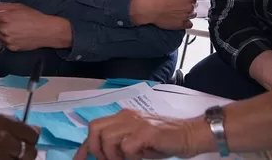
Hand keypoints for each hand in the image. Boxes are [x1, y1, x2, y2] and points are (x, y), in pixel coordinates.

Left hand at [0, 3, 71, 50]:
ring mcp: (7, 39)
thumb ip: (0, 6)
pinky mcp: (10, 47)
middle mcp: (4, 29)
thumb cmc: (34, 18)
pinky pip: (2, 42)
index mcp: (6, 17)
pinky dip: (7, 38)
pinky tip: (17, 34)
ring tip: (15, 27)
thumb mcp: (18, 6)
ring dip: (2, 30)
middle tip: (11, 20)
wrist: (45, 31)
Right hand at [0, 114, 38, 159]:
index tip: (28, 141)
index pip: (32, 135)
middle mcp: (1, 139)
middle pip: (29, 152)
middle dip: (27, 153)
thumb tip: (35, 130)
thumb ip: (10, 123)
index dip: (32, 139)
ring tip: (7, 155)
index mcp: (2, 122)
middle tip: (19, 152)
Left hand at [74, 109, 194, 159]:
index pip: (95, 128)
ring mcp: (136, 122)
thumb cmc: (161, 141)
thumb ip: (118, 146)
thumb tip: (100, 156)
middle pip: (95, 128)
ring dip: (114, 155)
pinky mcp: (147, 131)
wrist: (187, 135)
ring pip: (108, 138)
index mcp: (121, 117)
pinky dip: (129, 156)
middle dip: (97, 149)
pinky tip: (140, 156)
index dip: (84, 147)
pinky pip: (127, 145)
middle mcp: (125, 116)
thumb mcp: (135, 143)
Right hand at [130, 0, 200, 28]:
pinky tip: (181, 17)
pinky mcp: (180, 25)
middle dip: (189, 1)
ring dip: (189, 11)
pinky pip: (189, 24)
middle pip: (195, 4)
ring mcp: (185, 16)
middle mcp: (190, 6)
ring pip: (193, 14)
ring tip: (179, 8)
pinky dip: (187, 21)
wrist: (148, 7)